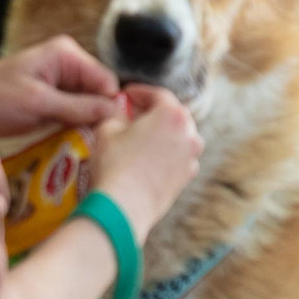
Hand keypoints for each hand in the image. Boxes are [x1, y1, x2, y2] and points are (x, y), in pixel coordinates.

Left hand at [0, 34, 123, 141]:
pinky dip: (76, 126)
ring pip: (90, 106)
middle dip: (98, 116)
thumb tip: (116, 111)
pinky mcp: (56, 99)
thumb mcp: (39, 102)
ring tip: (80, 142)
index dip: (110, 106)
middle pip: (100, 93)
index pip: (107, 81)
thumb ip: (78, 106)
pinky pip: (77, 113)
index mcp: (67, 54)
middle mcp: (69, 63)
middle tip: (92, 141)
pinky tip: (71, 140)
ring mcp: (63, 81)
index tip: (106, 132)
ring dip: (87, 124)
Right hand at [94, 85, 201, 242]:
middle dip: (153, 112)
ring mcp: (190, 158)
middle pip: (172, 115)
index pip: (158, 94)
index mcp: (172, 115)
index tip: (127, 94)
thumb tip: (120, 111)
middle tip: (134, 114)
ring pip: (179, 137)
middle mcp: (189, 134)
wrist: (124, 206)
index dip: (140, 92)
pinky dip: (166, 155)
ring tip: (141, 138)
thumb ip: (117, 113)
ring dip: (163, 134)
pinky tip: (147, 160)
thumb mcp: (107, 129)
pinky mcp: (186, 178)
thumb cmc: (115, 164)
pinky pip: (178, 158)